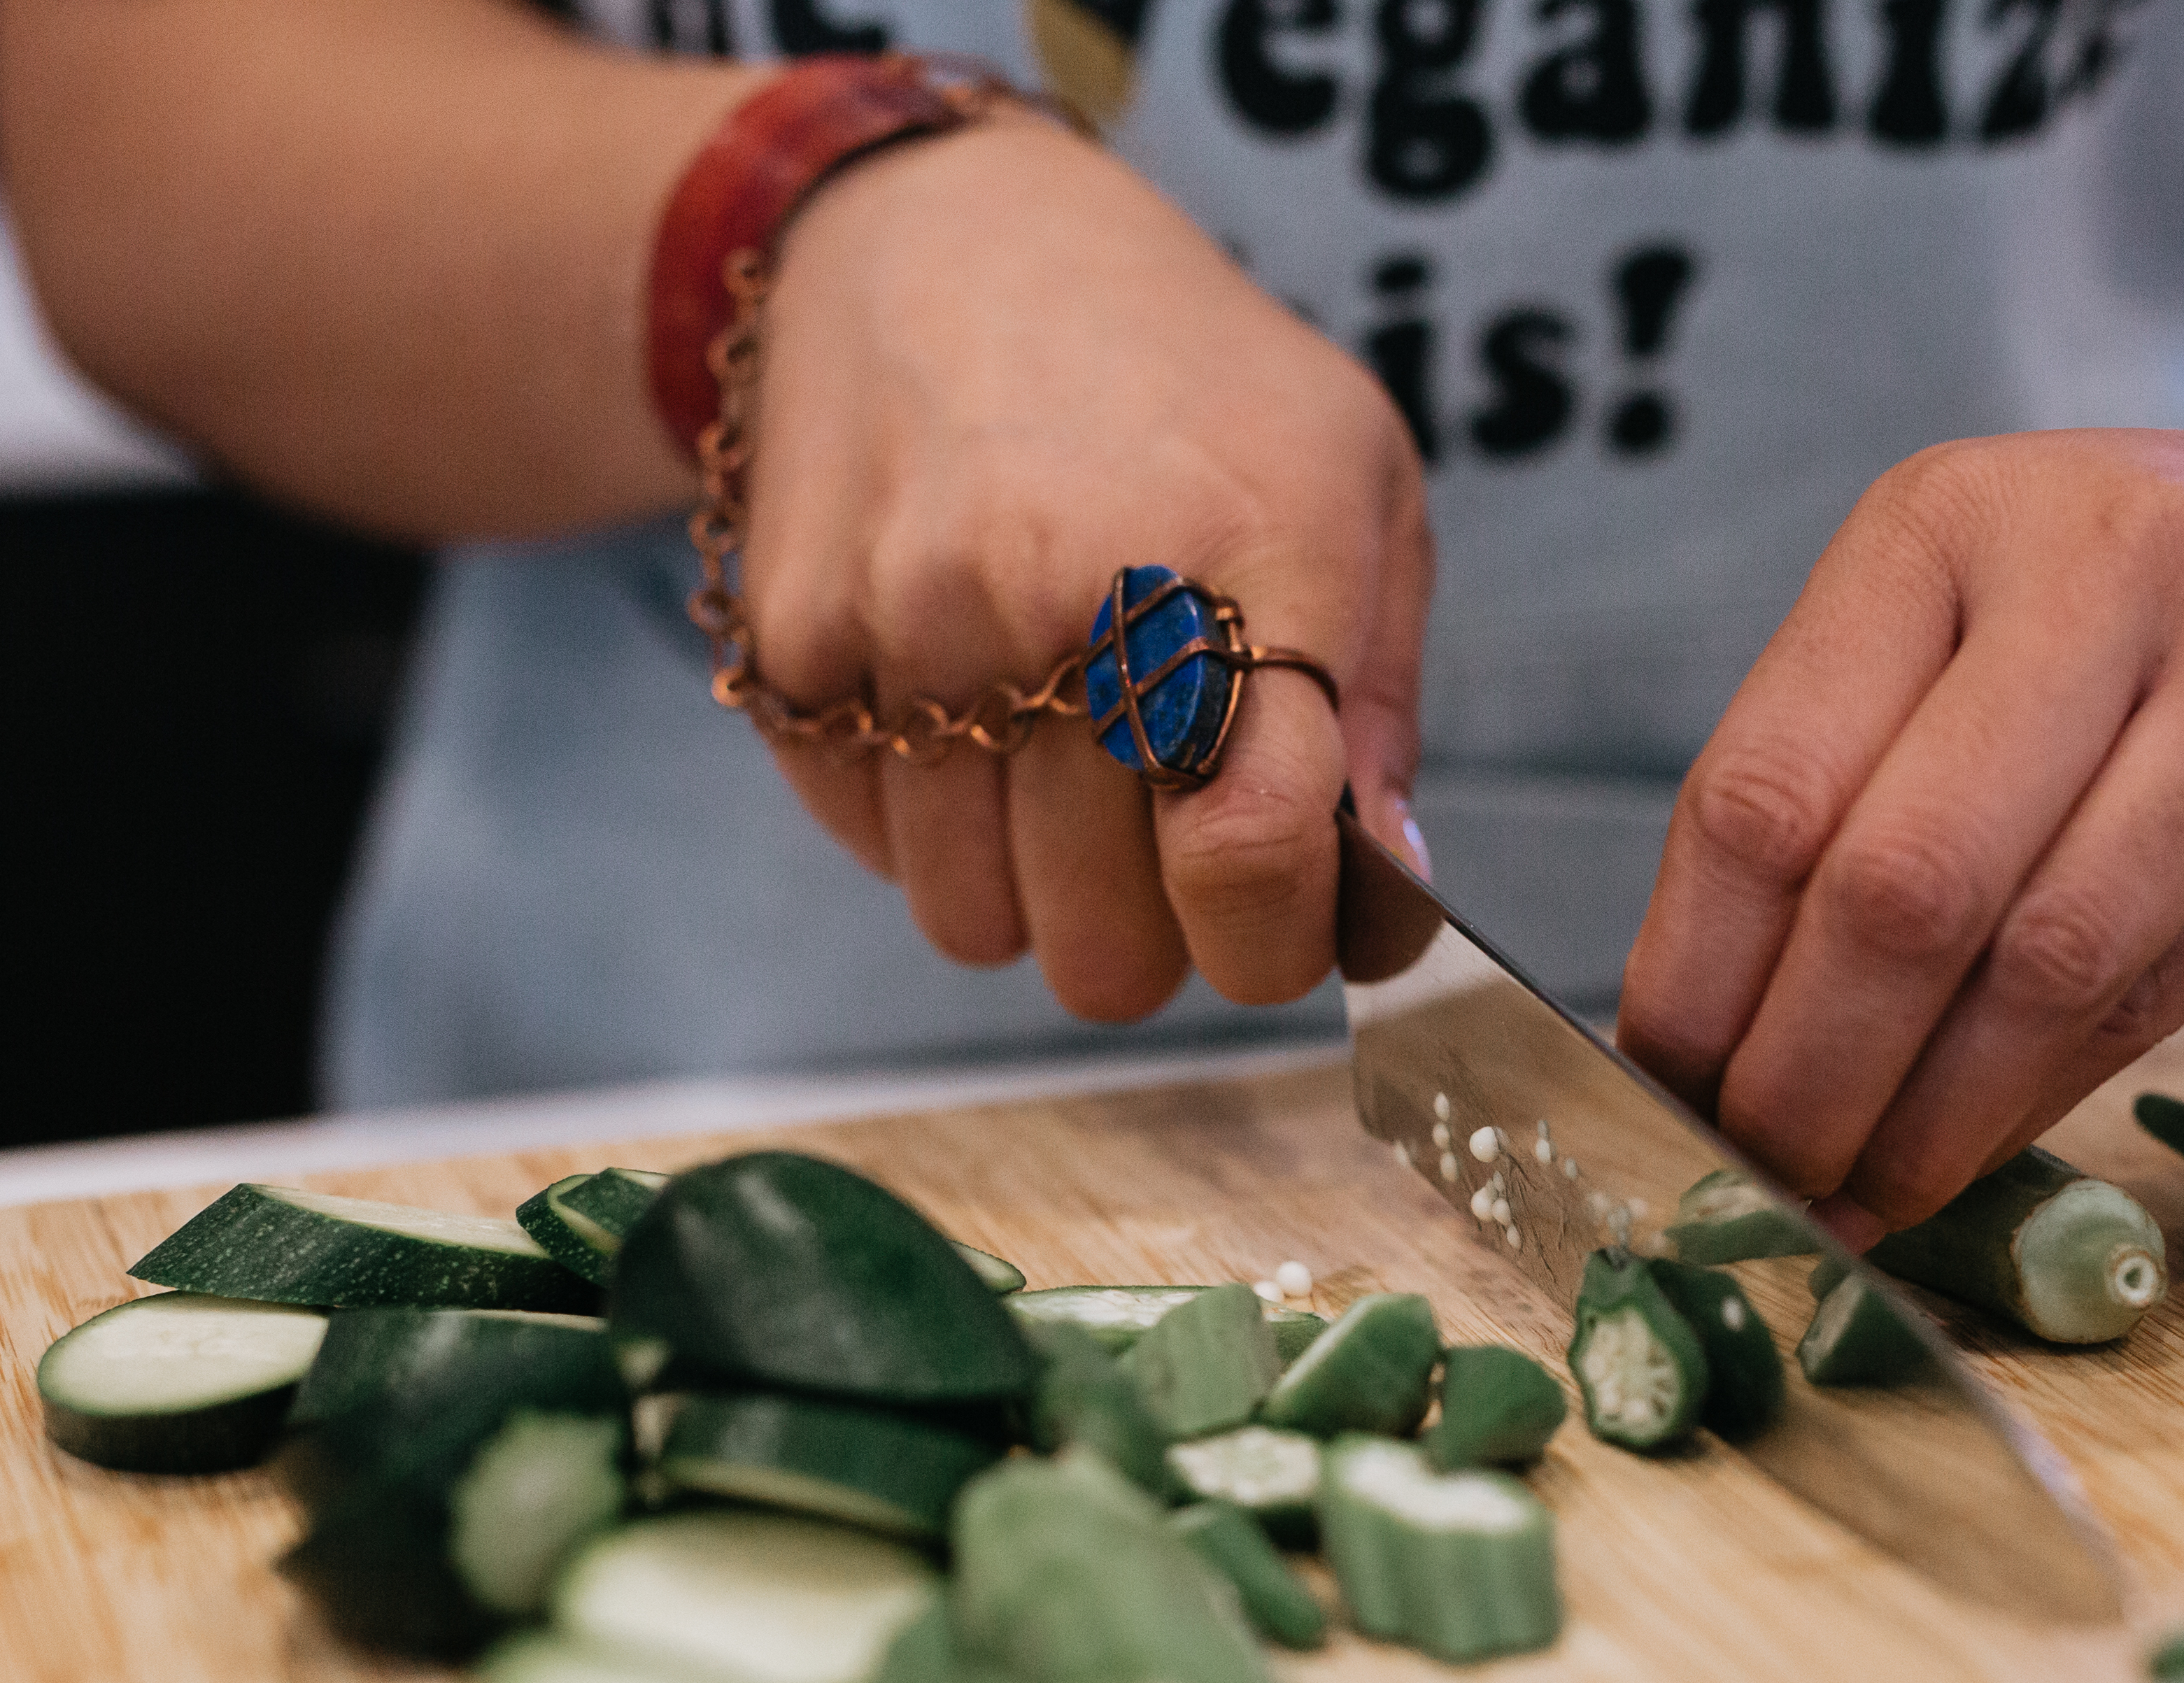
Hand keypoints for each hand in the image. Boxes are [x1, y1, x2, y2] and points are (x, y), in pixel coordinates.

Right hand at [740, 117, 1429, 1018]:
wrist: (939, 237)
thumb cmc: (1186, 383)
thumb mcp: (1353, 481)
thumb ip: (1379, 703)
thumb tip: (1385, 891)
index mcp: (1249, 549)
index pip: (1250, 849)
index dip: (1271, 944)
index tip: (1274, 926)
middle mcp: (1070, 588)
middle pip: (1108, 941)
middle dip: (1153, 934)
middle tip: (1163, 842)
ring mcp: (915, 618)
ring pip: (976, 925)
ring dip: (1031, 894)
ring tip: (1063, 771)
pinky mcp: (798, 640)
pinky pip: (875, 852)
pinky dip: (927, 828)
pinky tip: (966, 717)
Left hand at [1615, 409, 2183, 1241]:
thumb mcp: (1998, 627)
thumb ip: (1861, 789)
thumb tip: (1705, 1043)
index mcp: (1946, 523)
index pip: (1764, 786)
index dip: (1694, 976)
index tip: (1659, 1094)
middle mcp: (2090, 571)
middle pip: (1891, 886)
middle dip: (1801, 1074)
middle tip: (1752, 1183)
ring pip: (2032, 961)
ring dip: (1920, 1119)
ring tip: (1849, 1203)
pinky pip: (2146, 997)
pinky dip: (2030, 1106)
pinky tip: (1961, 1163)